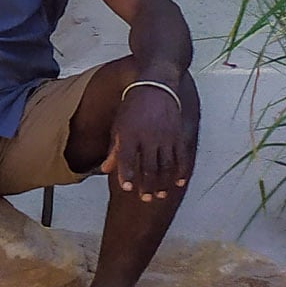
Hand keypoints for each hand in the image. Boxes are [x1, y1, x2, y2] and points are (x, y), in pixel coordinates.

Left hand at [107, 82, 193, 202]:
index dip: (126, 174)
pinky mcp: (178, 135)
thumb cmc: (132, 109)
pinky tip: (178, 182)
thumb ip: (114, 150)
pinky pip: (181, 157)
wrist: (155, 87)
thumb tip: (104, 170)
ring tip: (160, 195)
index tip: (126, 189)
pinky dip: (181, 171)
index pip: (126, 158)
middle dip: (147, 185)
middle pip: (148, 166)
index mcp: (129, 134)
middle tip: (145, 198)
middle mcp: (147, 137)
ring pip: (165, 165)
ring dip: (163, 182)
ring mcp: (165, 137)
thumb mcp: (118, 127)